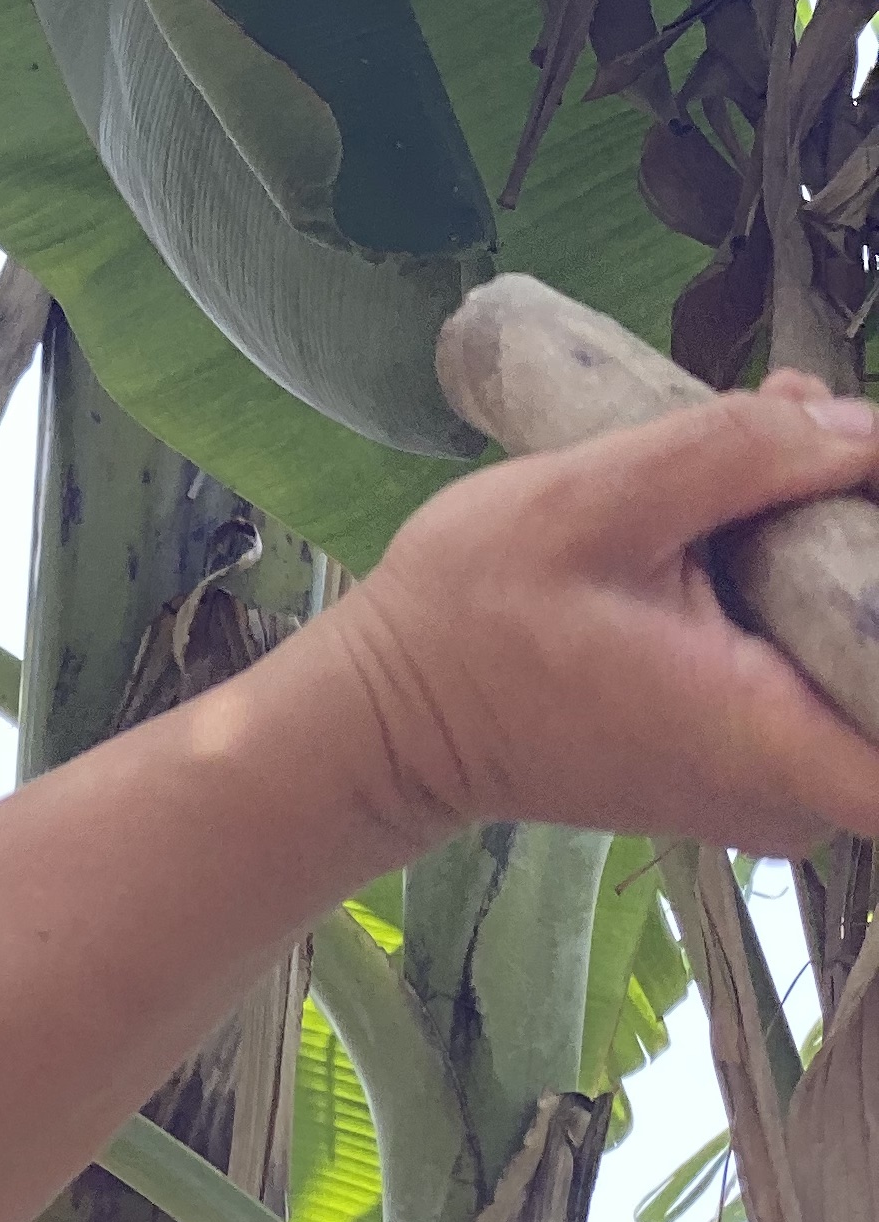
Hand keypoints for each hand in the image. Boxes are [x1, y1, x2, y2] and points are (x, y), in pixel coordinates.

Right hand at [320, 373, 878, 856]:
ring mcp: (775, 792)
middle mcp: (798, 793)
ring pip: (855, 666)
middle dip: (861, 542)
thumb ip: (738, 455)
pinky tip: (733, 511)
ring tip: (767, 451)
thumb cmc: (473, 614)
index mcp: (774, 738)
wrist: (391, 714)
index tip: (864, 515)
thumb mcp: (593, 501)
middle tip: (807, 440)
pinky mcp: (747, 771)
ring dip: (829, 558)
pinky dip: (793, 592)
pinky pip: (812, 677)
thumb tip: (863, 428)